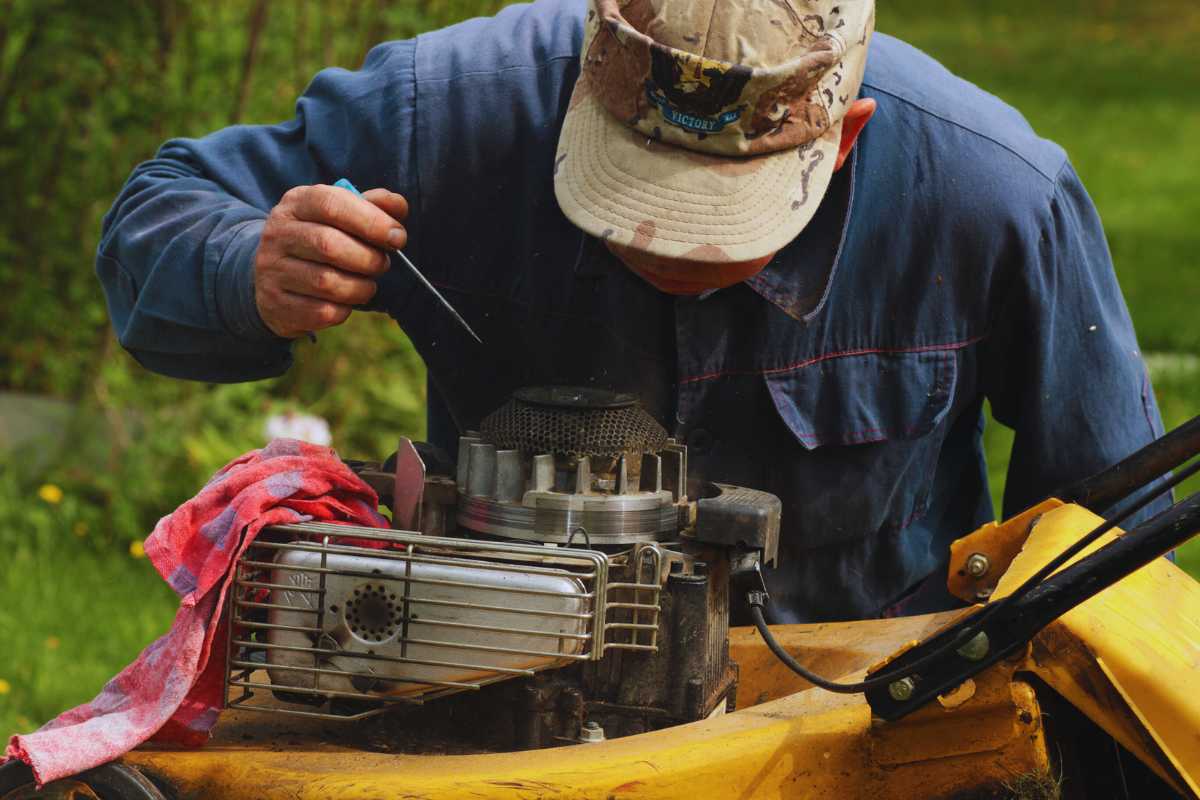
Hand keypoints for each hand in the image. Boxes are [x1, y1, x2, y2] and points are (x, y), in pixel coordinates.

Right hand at [253, 183, 408, 338]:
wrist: (275, 275)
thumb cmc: (321, 238)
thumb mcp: (341, 214)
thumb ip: (373, 205)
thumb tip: (399, 207)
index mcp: (297, 203)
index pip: (331, 204)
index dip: (371, 221)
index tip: (398, 237)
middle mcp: (278, 234)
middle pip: (328, 245)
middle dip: (368, 258)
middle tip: (382, 264)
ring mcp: (272, 270)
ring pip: (326, 282)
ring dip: (360, 287)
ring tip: (367, 285)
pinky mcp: (276, 304)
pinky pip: (321, 312)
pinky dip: (344, 310)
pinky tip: (346, 302)